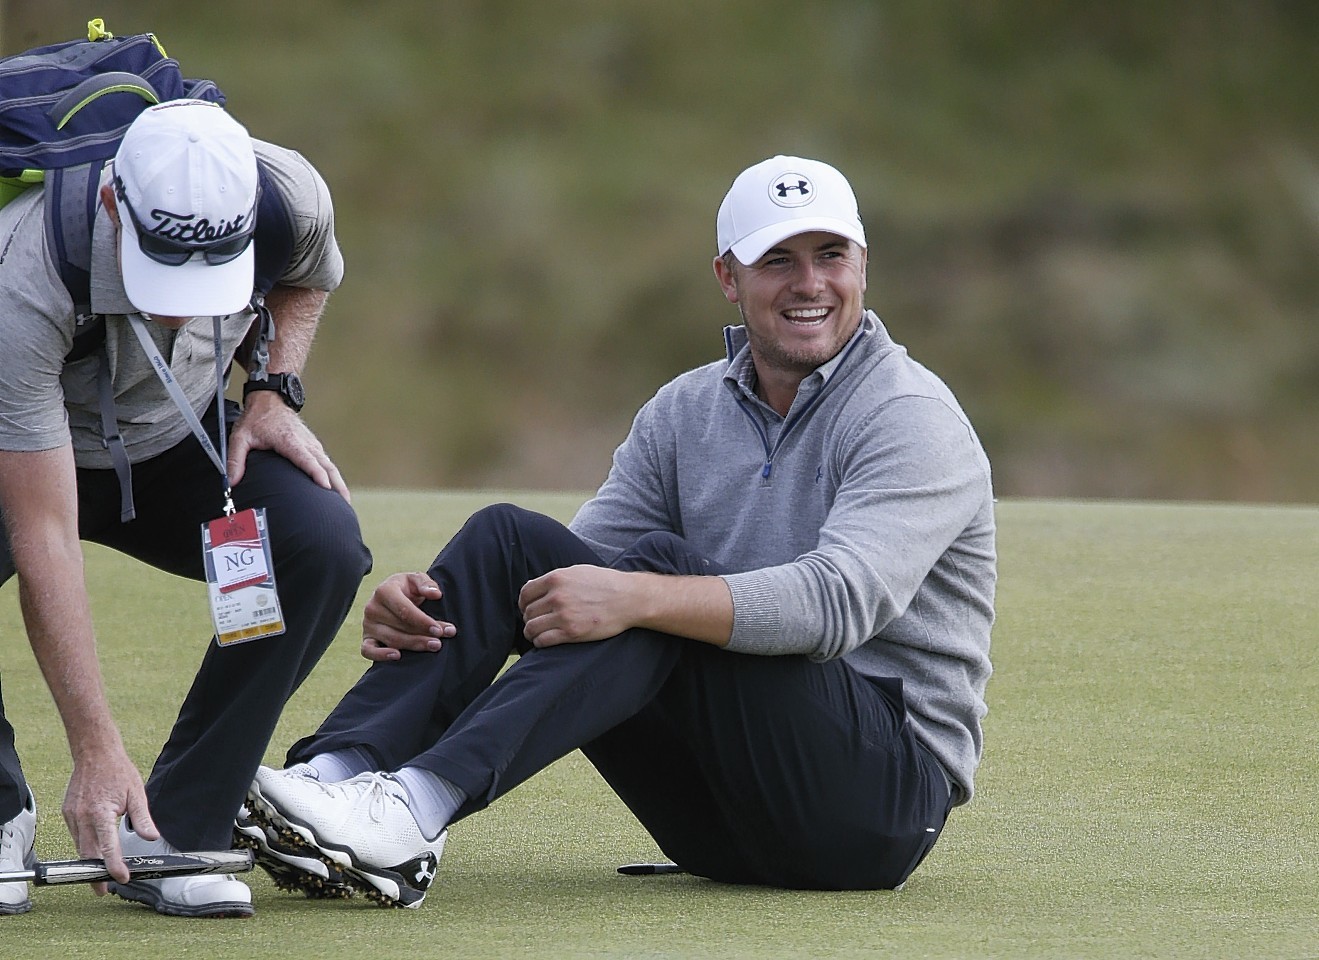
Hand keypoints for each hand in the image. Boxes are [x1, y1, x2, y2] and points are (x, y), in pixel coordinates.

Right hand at [62, 743, 156, 892]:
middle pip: (89, 854)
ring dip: (89, 862)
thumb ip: (142, 819)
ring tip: (98, 875)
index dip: (114, 866)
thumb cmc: (118, 771)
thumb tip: (151, 838)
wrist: (95, 753)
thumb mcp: (136, 794)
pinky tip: (93, 852)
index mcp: (101, 813)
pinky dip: (84, 846)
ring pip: (80, 847)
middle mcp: (82, 817)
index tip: (122, 878)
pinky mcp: (68, 814)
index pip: (108, 848)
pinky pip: (76, 836)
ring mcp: (72, 816)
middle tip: (104, 889)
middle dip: (95, 874)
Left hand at [227, 391, 349, 500]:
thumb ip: (235, 460)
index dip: (316, 473)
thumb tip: (231, 483)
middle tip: (343, 503)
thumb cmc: (257, 419)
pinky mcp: (314, 446)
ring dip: (339, 482)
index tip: (326, 487)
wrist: (270, 399)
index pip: (306, 459)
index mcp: (289, 441)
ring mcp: (312, 444)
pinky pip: (327, 462)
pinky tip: (338, 488)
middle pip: (326, 465)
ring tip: (345, 500)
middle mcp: (305, 443)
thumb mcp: (240, 437)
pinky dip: (335, 475)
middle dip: (336, 484)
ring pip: (330, 465)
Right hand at [360, 572, 456, 661]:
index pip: (404, 610)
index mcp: (384, 591)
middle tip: (439, 642)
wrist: (393, 596)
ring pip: (391, 639)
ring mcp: (368, 624)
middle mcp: (373, 608)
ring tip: (432, 647)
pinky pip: (368, 650)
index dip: (422, 621)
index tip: (438, 630)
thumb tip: (436, 594)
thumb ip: (427, 584)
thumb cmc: (408, 588)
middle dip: (422, 635)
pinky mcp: (366, 638)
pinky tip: (397, 656)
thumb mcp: (417, 580)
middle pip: (400, 627)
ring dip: (413, 645)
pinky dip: (380, 655)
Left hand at [518, 565, 636, 646]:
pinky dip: (539, 642)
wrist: (629, 599)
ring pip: (531, 627)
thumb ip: (555, 579)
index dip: (523, 603)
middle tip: (537, 622)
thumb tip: (532, 586)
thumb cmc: (605, 584)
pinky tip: (545, 640)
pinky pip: (543, 640)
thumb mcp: (578, 572)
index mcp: (556, 578)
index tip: (527, 609)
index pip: (526, 593)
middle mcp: (557, 596)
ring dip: (531, 632)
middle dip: (529, 618)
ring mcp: (564, 615)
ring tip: (537, 633)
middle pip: (528, 611)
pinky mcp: (572, 632)